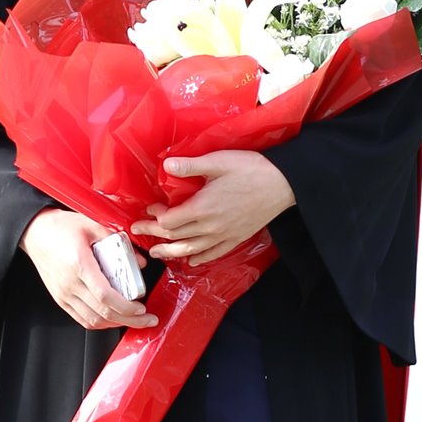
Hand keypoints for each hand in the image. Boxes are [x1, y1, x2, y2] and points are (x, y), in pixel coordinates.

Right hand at [21, 208, 154, 332]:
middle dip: (129, 320)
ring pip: (92, 320)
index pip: (105, 296)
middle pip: (102, 313)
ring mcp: (64, 294)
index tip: (142, 308)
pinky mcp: (60, 299)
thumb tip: (140, 262)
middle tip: (147, 320)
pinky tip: (113, 318)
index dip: (126, 307)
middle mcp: (70, 284)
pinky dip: (100, 323)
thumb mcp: (93, 226)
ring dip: (116, 324)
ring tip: (133, 319)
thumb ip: (118, 243)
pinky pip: (82, 318)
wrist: (35, 232)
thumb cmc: (61, 228)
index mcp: (79, 265)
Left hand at [137, 152, 293, 267]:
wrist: (283, 184)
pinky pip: (214, 254)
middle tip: (139, 233)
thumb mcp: (218, 161)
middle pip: (175, 237)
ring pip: (191, 250)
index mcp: (202, 208)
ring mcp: (224, 235)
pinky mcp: (236, 238)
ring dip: (171, 252)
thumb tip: (166, 165)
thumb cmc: (250, 169)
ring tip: (158, 253)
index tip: (150, 208)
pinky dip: (200, 259)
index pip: (169, 221)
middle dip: (154, 236)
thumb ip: (191, 165)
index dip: (155, 217)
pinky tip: (192, 260)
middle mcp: (210, 227)